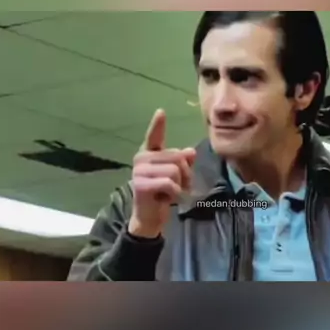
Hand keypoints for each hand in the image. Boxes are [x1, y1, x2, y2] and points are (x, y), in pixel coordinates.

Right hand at [128, 109, 195, 238]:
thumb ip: (184, 163)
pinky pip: (169, 183)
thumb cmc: (163, 194)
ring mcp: (139, 171)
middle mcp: (142, 158)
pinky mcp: (140, 184)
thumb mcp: (178, 177)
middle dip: (185, 174)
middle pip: (177, 157)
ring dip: (180, 186)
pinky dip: (174, 194)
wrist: (150, 218)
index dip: (158, 124)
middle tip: (179, 187)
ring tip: (171, 193)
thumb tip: (190, 152)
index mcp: (150, 153)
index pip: (154, 136)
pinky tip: (165, 199)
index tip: (161, 112)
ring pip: (175, 171)